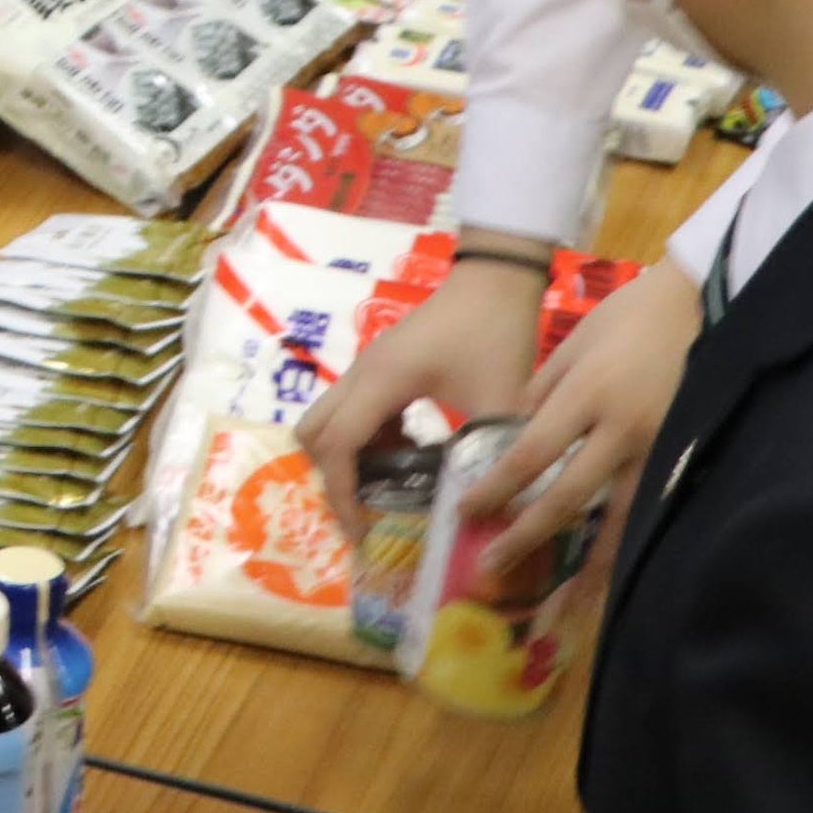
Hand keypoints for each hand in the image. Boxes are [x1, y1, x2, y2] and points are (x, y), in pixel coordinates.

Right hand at [297, 244, 547, 533]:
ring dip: (349, 457)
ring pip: (328, 421)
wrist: (495, 279)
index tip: (362, 533)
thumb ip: (490, 458)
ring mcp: (366, 368)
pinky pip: (352, 411)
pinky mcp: (378, 367)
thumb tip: (486, 516)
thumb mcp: (500, 403)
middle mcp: (361, 374)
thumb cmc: (495, 333)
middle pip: (313, 432)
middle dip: (332, 476)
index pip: (339, 446)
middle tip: (368, 510)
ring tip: (393, 486)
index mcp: (383, 382)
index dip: (342, 494)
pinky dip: (367, 440)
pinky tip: (413, 453)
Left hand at [469, 259, 699, 577]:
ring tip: (558, 605)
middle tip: (492, 568)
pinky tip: (605, 575)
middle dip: (528, 538)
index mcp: (587, 395)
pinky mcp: (679, 461)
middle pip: (569, 499)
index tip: (466, 514)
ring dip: (584, 567)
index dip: (497, 489)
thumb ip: (540, 394)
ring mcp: (656, 451)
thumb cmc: (627, 318)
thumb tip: (508, 440)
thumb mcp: (572, 346)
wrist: (699, 306)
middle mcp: (621, 431)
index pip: (531, 455)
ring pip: (617, 523)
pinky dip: (623, 547)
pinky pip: (645, 513)